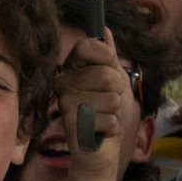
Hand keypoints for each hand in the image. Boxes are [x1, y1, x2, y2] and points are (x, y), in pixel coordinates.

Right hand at [55, 30, 129, 180]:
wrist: (100, 150)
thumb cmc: (107, 113)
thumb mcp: (114, 81)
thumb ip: (108, 57)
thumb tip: (105, 30)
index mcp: (72, 68)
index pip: (86, 46)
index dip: (106, 56)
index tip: (112, 66)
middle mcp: (63, 82)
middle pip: (106, 74)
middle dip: (118, 92)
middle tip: (109, 103)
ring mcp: (65, 103)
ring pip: (111, 98)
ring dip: (115, 112)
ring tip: (104, 117)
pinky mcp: (71, 124)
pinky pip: (109, 119)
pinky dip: (112, 127)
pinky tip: (101, 131)